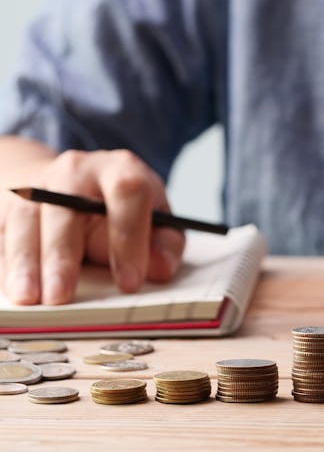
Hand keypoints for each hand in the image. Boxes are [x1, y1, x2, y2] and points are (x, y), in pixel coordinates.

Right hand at [0, 147, 183, 304]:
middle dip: (64, 255)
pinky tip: (15, 286)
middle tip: (63, 296)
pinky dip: (8, 261)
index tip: (129, 282)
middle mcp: (78, 169)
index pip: (128, 192)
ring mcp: (40, 182)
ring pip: (28, 218)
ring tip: (30, 297)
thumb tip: (160, 269)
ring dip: (27, 260)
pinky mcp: (11, 200)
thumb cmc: (120, 210)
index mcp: (122, 170)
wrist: (72, 184)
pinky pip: (3, 229)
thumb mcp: (156, 220)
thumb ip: (164, 244)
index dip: (129, 238)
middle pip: (67, 207)